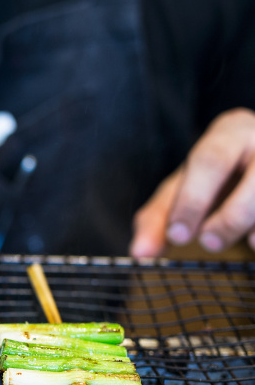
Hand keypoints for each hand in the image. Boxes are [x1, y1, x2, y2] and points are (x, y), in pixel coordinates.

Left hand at [130, 108, 254, 256]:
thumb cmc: (218, 177)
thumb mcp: (184, 189)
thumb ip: (159, 218)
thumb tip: (141, 253)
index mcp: (230, 131)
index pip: (209, 161)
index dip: (193, 201)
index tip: (178, 235)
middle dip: (230, 217)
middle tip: (209, 243)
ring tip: (248, 244)